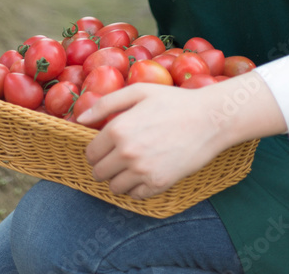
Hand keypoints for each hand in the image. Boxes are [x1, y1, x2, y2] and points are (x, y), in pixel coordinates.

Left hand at [81, 71, 286, 199]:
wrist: (209, 119)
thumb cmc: (173, 101)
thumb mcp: (139, 92)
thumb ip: (106, 103)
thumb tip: (79, 119)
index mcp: (118, 128)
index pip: (90, 152)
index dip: (97, 149)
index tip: (108, 146)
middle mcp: (127, 152)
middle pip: (98, 173)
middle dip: (105, 165)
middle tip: (120, 155)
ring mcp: (142, 171)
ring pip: (114, 188)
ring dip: (119, 178)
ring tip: (133, 164)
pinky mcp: (158, 184)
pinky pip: (134, 196)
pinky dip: (137, 188)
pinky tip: (147, 172)